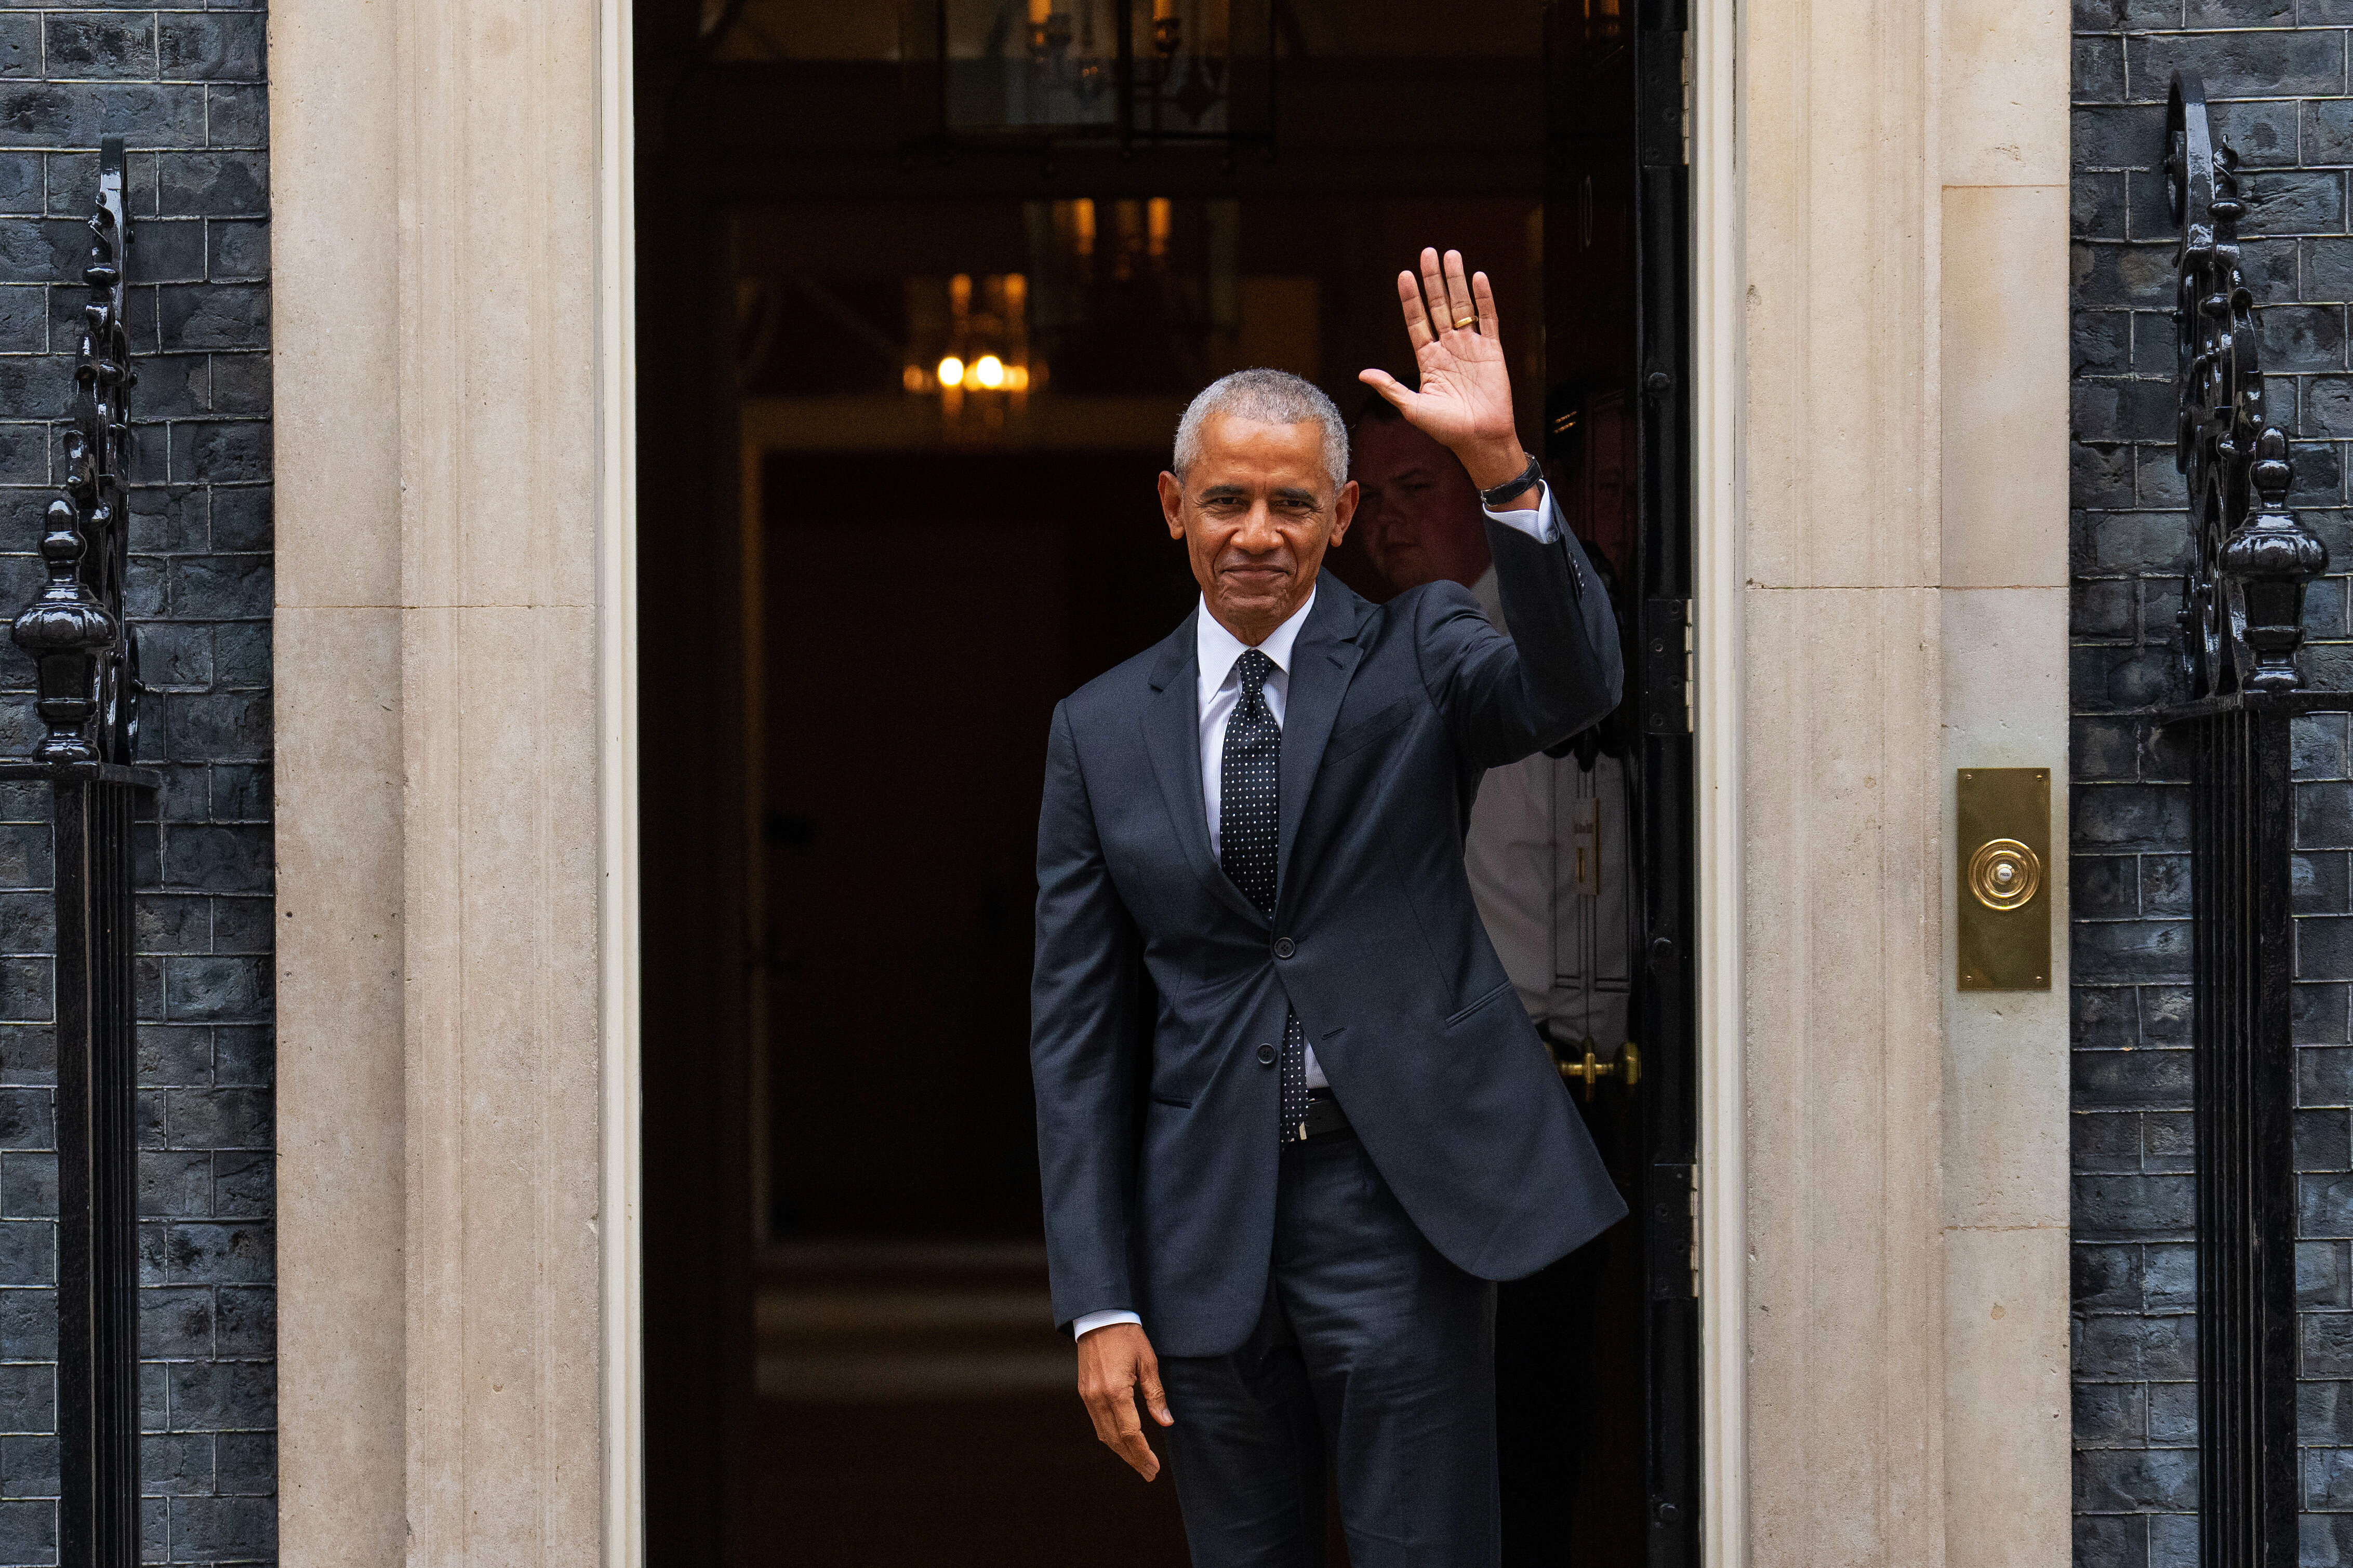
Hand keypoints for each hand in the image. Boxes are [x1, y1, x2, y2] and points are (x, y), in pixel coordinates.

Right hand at [1076, 1321, 1173, 1480]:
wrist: (1098, 1317)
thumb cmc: (1127, 1335)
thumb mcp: (1148, 1361)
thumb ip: (1155, 1394)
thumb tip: (1166, 1422)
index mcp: (1115, 1391)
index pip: (1130, 1433)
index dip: (1142, 1453)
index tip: (1154, 1468)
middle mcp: (1098, 1398)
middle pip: (1115, 1439)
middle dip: (1133, 1459)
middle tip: (1149, 1474)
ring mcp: (1088, 1396)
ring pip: (1103, 1434)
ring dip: (1121, 1452)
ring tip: (1138, 1463)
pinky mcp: (1084, 1392)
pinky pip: (1097, 1422)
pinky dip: (1110, 1437)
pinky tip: (1122, 1442)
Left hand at [1358, 248, 1528, 493]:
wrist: (1480, 439)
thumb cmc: (1446, 430)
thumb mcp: (1412, 408)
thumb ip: (1390, 387)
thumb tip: (1362, 373)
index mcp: (1428, 359)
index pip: (1417, 321)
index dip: (1410, 299)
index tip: (1404, 275)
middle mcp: (1448, 348)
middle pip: (1438, 306)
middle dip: (1432, 280)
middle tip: (1427, 252)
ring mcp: (1471, 347)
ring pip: (1462, 307)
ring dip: (1456, 281)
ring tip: (1450, 255)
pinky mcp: (1492, 351)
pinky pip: (1488, 319)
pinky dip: (1484, 299)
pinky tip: (1478, 278)